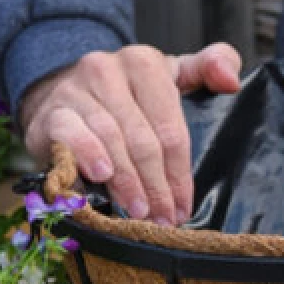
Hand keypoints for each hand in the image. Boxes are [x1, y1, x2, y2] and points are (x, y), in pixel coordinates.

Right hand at [20, 42, 241, 226]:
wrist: (65, 94)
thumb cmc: (132, 94)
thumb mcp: (174, 75)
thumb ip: (211, 67)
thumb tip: (232, 82)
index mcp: (146, 64)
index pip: (170, 127)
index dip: (179, 172)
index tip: (184, 205)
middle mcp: (109, 71)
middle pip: (143, 140)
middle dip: (157, 186)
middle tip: (165, 218)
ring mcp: (76, 90)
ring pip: (111, 141)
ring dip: (128, 183)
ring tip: (140, 213)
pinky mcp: (51, 111)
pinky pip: (72, 137)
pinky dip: (88, 157)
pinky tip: (101, 179)